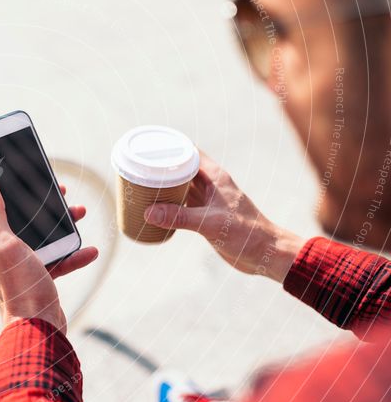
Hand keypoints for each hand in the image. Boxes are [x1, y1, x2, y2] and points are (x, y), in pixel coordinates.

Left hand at [0, 176, 98, 333]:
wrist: (39, 329)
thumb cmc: (20, 288)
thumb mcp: (4, 245)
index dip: (4, 186)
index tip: (19, 172)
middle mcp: (1, 250)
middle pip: (21, 217)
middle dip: (42, 204)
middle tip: (61, 191)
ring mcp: (20, 264)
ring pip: (41, 236)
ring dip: (62, 225)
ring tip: (80, 214)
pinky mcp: (38, 277)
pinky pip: (57, 260)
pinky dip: (73, 254)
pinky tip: (88, 251)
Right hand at [143, 152, 304, 282]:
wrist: (264, 254)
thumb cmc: (246, 233)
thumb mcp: (210, 223)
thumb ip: (179, 217)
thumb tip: (148, 212)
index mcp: (215, 177)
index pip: (190, 152)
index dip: (170, 147)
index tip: (148, 147)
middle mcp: (211, 185)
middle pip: (181, 168)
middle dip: (161, 168)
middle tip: (137, 169)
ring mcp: (208, 201)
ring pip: (180, 187)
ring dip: (163, 186)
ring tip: (140, 186)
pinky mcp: (205, 216)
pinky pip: (182, 205)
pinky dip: (168, 205)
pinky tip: (153, 209)